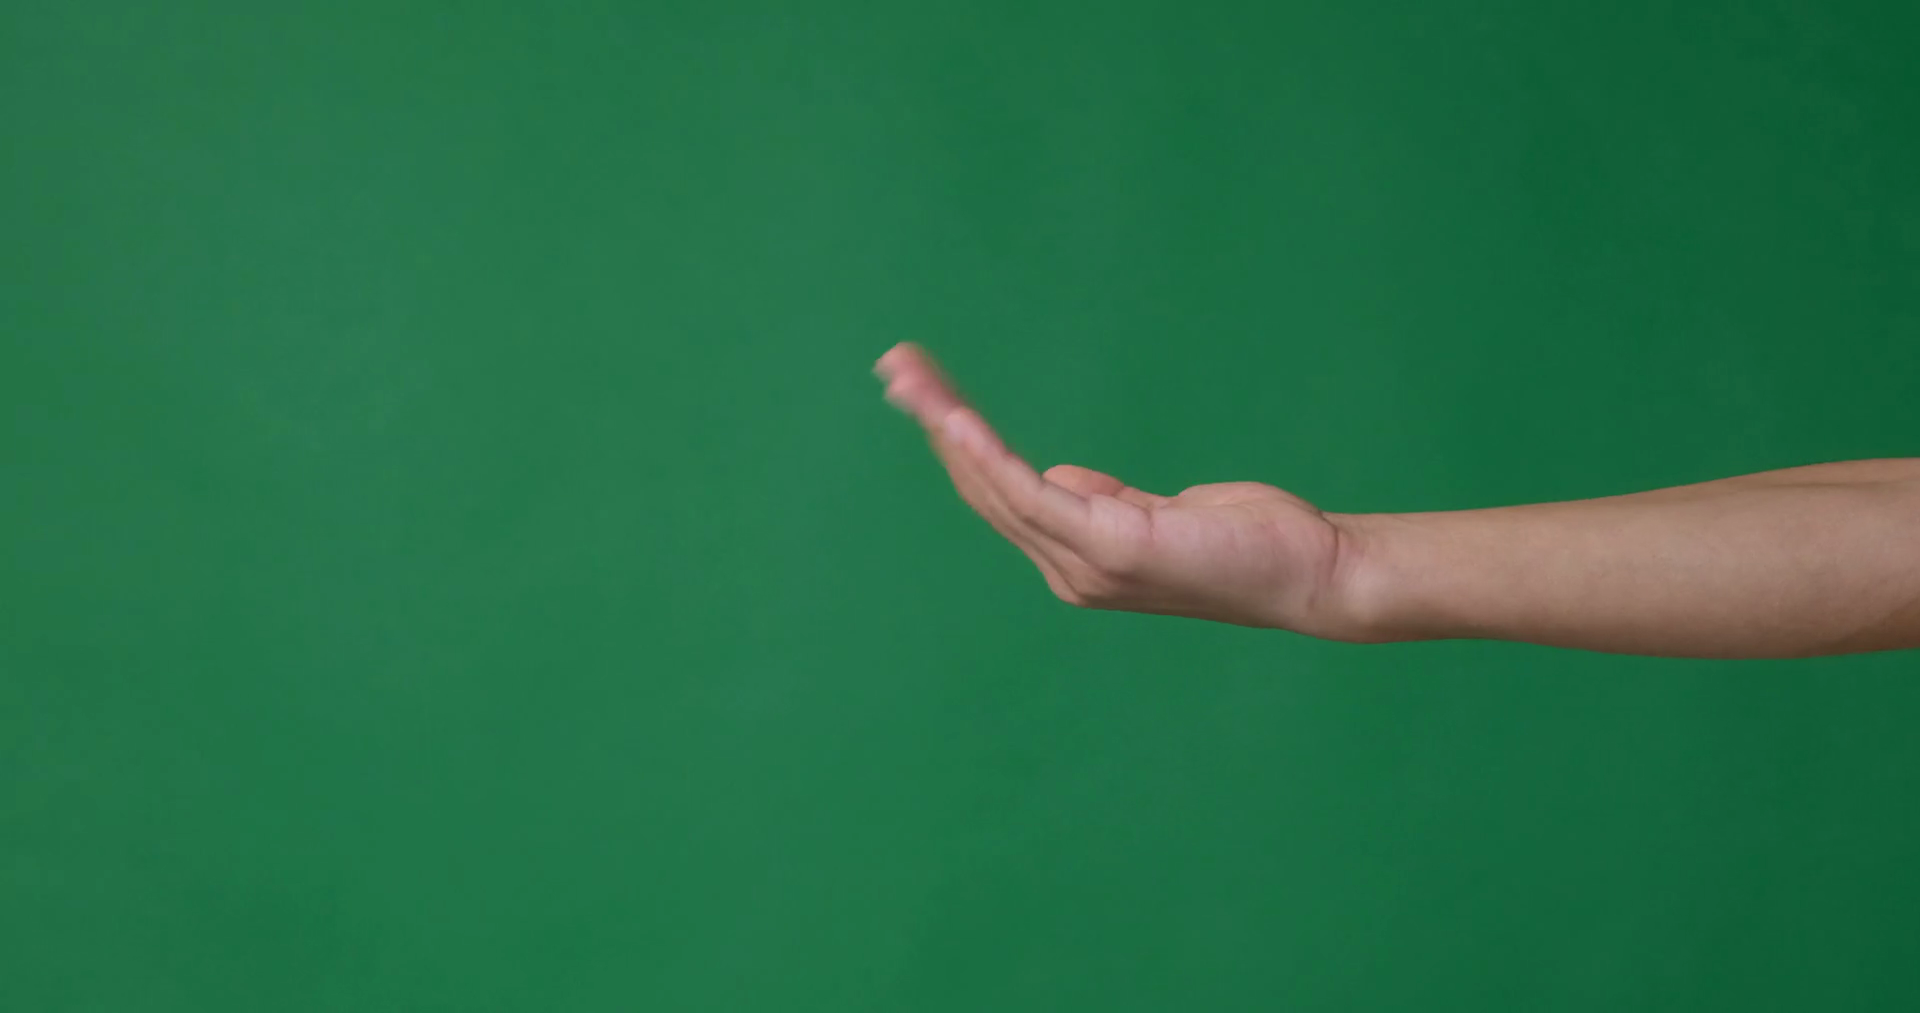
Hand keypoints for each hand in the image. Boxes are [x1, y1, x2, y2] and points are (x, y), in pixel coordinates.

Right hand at [873, 343, 1358, 633]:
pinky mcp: (1113, 549)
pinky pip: (1033, 497)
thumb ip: (1106, 501)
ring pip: (996, 488)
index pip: (1003, 495)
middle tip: (895, 365)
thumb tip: (1061, 478)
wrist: (1311, 574)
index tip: (924, 388)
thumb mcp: (1163, 514)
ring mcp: (1087, 566)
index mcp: (1078, 560)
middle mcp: (1071, 571)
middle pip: (984, 488)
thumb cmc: (1249, 541)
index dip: (958, 442)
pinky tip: (958, 423)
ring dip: (947, 427)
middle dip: (936, 422)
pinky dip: (989, 458)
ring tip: (910, 378)